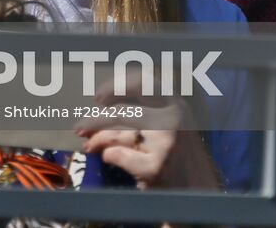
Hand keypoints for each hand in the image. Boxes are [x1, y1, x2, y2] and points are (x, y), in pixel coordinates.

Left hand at [73, 73, 221, 189]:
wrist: (196, 192)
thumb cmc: (175, 153)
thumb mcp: (168, 123)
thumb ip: (141, 110)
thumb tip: (98, 105)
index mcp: (176, 103)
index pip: (143, 82)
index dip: (116, 86)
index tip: (97, 97)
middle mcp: (173, 119)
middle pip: (122, 112)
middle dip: (95, 120)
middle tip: (79, 127)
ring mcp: (166, 143)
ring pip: (116, 134)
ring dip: (96, 139)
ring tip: (89, 145)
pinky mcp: (157, 167)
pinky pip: (117, 154)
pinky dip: (108, 155)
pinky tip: (108, 157)